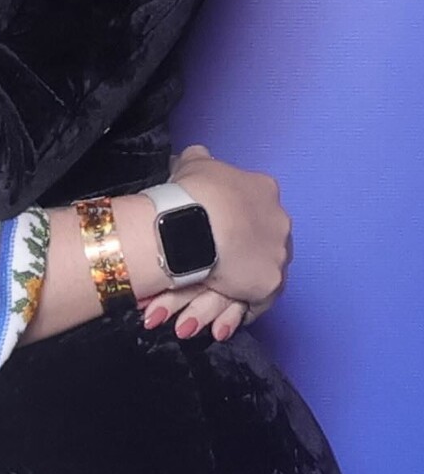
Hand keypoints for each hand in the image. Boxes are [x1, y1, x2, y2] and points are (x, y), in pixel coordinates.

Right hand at [141, 145, 291, 341]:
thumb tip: (194, 155)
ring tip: (211, 297)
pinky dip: (236, 310)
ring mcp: (278, 254)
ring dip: (237, 286)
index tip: (215, 230)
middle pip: (261, 242)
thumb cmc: (193, 191)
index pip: (254, 208)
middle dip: (239, 255)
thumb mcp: (193, 163)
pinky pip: (254, 303)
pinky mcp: (269, 284)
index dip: (234, 222)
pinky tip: (219, 318)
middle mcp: (280, 222)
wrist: (194, 223)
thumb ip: (198, 160)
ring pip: (258, 274)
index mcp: (264, 190)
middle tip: (211, 265)